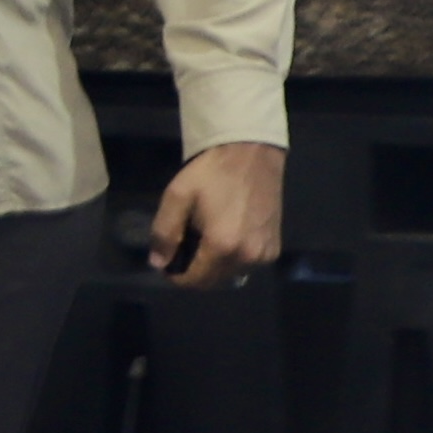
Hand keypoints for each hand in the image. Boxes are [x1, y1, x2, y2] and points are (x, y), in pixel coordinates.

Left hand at [148, 140, 284, 287]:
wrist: (252, 151)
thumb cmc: (212, 172)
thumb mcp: (178, 196)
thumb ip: (164, 232)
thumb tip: (158, 263)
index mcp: (222, 246)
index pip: (195, 280)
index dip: (177, 276)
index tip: (168, 263)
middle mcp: (247, 256)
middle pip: (214, 281)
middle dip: (196, 272)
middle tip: (185, 249)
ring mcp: (264, 253)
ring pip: (231, 275)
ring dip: (215, 267)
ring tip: (206, 241)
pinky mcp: (274, 246)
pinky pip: (248, 265)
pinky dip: (234, 259)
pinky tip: (227, 237)